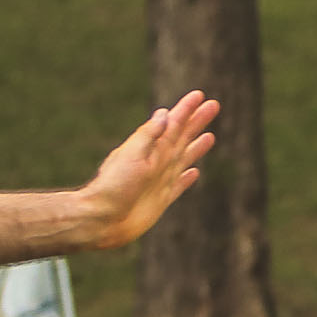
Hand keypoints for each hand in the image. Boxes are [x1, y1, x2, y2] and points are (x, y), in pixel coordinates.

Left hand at [80, 92, 219, 250]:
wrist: (102, 220)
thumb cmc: (112, 187)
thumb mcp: (131, 157)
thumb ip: (148, 136)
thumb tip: (164, 114)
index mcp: (150, 149)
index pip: (173, 124)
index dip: (186, 110)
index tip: (200, 95)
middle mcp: (157, 162)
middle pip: (182, 137)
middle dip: (197, 121)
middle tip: (213, 106)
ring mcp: (160, 180)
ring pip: (184, 158)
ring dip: (197, 146)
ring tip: (210, 135)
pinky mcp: (161, 199)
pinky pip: (179, 184)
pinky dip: (187, 177)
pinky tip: (194, 172)